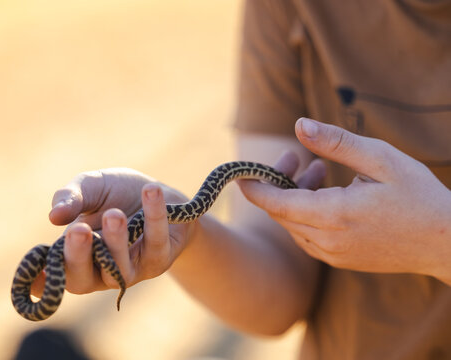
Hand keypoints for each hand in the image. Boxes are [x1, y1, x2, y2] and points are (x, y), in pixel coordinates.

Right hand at [30, 168, 191, 296]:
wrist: (157, 192)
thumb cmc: (115, 194)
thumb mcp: (91, 187)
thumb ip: (72, 197)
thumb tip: (54, 216)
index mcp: (75, 258)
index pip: (56, 276)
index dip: (43, 279)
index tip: (38, 265)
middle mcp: (99, 272)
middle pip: (81, 280)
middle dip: (78, 256)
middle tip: (78, 230)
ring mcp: (130, 271)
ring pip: (119, 267)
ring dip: (116, 240)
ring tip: (114, 213)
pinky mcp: (159, 260)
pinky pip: (155, 242)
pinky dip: (153, 215)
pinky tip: (150, 191)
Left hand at [238, 118, 450, 281]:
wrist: (447, 242)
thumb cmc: (418, 196)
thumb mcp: (381, 159)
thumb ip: (336, 142)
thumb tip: (298, 125)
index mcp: (332, 215)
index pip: (275, 203)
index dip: (254, 187)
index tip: (240, 172)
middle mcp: (326, 241)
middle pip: (281, 212)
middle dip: (279, 184)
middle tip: (297, 159)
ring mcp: (332, 255)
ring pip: (293, 225)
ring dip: (295, 199)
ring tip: (321, 172)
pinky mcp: (339, 261)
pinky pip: (307, 237)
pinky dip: (306, 215)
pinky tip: (328, 196)